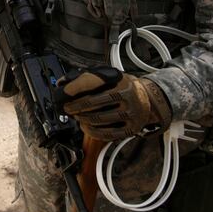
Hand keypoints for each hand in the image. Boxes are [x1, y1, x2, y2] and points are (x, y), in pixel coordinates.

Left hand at [57, 67, 171, 141]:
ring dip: (83, 119)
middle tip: (68, 108)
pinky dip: (92, 132)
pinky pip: (107, 134)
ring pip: (99, 119)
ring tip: (77, 117)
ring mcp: (130, 114)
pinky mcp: (131, 129)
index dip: (75, 88)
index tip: (65, 92)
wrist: (149, 100)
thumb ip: (90, 78)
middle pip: (93, 103)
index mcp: (120, 81)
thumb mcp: (112, 77)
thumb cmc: (124, 87)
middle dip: (76, 106)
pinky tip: (86, 128)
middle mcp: (127, 96)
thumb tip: (63, 82)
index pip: (92, 83)